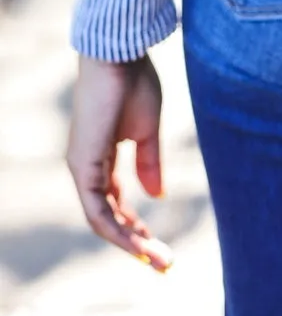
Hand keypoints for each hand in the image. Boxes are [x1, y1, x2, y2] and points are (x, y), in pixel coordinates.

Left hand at [67, 55, 172, 271]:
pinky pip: (97, 209)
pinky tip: (138, 240)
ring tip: (157, 257)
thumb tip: (157, 195)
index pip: (114, 201)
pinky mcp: (83, 164)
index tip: (158, 242)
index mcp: (101, 157)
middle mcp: (87, 167)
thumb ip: (150, 163)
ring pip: (102, 219)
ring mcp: (82, 167)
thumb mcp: (148, 130)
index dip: (135, 224)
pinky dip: (117, 228)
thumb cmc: (134, 83)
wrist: (120, 54)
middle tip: (164, 261)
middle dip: (136, 241)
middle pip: (107, 217)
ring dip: (129, 242)